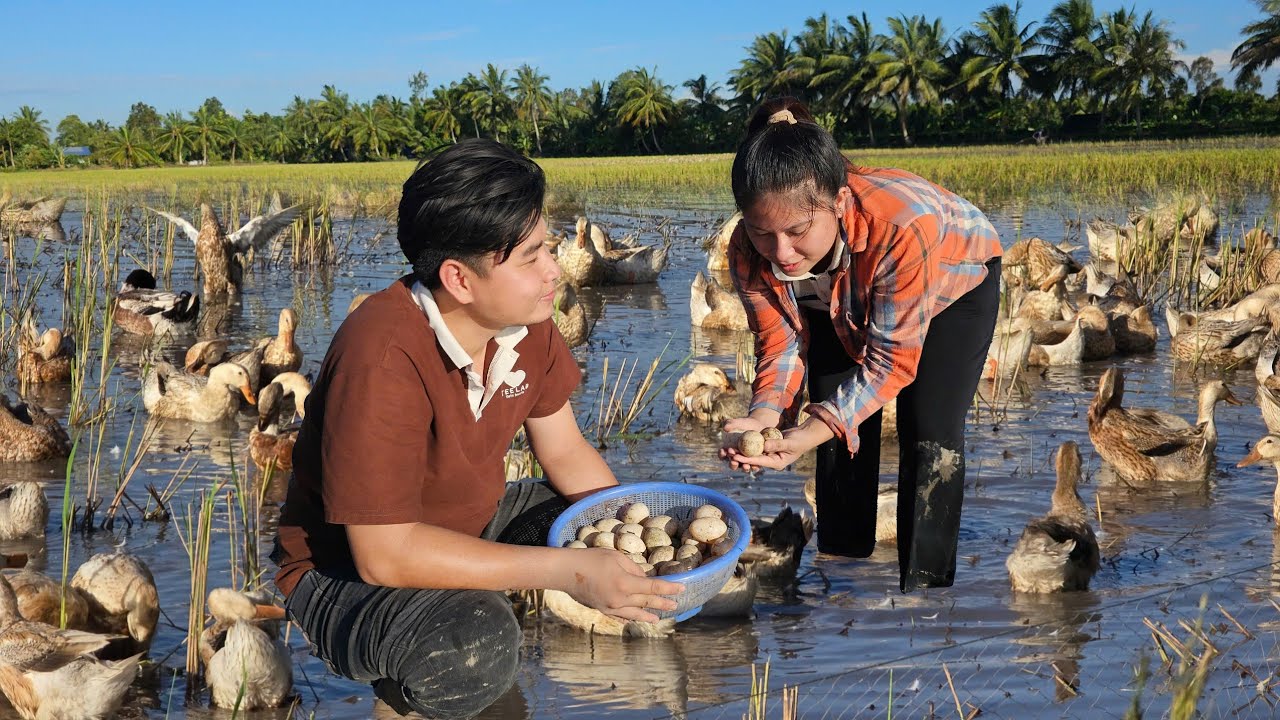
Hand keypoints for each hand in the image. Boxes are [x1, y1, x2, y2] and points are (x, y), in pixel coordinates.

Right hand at [559, 548, 683, 622]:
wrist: (566, 572)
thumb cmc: (591, 559)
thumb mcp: (616, 556)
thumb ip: (633, 568)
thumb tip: (644, 578)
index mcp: (625, 583)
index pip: (653, 587)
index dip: (669, 588)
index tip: (682, 588)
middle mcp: (620, 599)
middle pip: (646, 601)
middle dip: (662, 602)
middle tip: (676, 604)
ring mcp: (611, 607)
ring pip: (635, 613)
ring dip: (648, 615)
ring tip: (658, 618)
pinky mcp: (602, 610)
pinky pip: (620, 616)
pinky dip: (630, 617)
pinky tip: (635, 619)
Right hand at [718, 410, 780, 463]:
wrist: (758, 426)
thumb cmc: (745, 424)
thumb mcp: (738, 422)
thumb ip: (730, 424)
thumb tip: (725, 428)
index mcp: (728, 450)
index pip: (723, 454)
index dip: (721, 454)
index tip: (723, 451)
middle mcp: (736, 457)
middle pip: (732, 463)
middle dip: (732, 464)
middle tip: (734, 461)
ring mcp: (746, 461)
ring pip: (744, 467)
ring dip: (744, 468)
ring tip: (746, 466)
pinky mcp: (756, 461)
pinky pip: (755, 466)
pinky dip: (755, 467)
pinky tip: (756, 466)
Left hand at [724, 419, 834, 471]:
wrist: (804, 436)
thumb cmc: (799, 440)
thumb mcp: (789, 442)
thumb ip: (777, 444)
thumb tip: (764, 445)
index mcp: (777, 463)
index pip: (760, 461)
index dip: (747, 459)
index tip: (736, 457)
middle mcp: (771, 461)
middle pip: (754, 459)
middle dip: (741, 457)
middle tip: (729, 453)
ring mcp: (769, 454)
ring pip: (753, 453)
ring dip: (742, 451)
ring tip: (729, 449)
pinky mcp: (768, 448)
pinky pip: (756, 446)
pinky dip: (748, 444)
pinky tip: (737, 441)